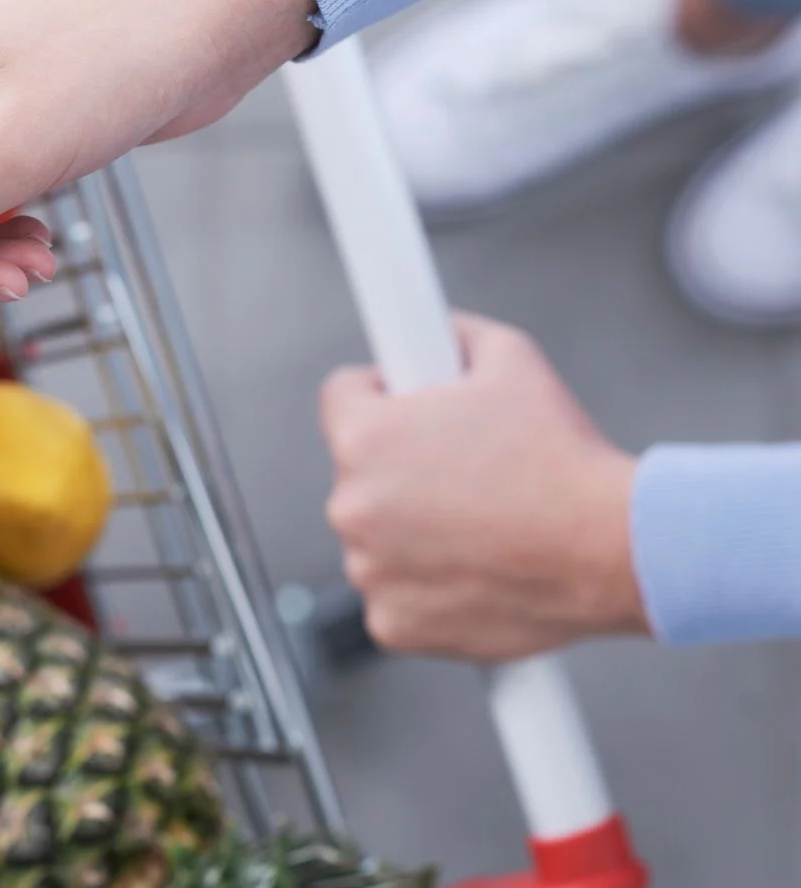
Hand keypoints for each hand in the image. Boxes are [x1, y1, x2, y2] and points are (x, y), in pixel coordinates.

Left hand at [319, 314, 648, 661]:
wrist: (613, 548)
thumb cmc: (563, 458)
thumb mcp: (511, 359)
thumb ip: (456, 335)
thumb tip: (435, 329)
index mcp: (363, 437)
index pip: (340, 396)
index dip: (381, 394)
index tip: (408, 404)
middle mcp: (351, 506)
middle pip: (359, 473)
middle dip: (402, 468)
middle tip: (468, 472)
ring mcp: (368, 571)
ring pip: (377, 538)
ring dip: (412, 530)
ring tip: (485, 522)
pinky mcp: (393, 625)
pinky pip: (396, 596)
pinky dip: (427, 588)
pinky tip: (479, 569)